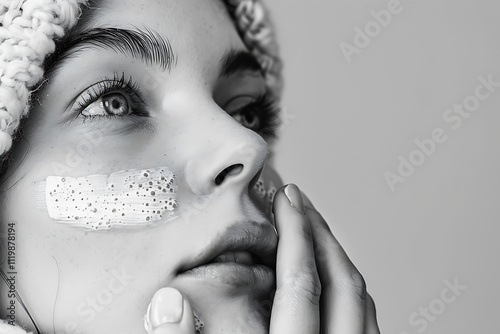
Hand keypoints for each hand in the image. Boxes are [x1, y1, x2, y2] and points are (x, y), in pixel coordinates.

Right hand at [144, 184, 380, 333]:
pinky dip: (350, 289)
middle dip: (321, 234)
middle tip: (301, 203)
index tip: (288, 199)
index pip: (302, 283)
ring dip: (339, 258)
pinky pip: (367, 321)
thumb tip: (167, 304)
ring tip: (316, 231)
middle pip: (342, 283)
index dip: (296, 234)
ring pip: (362, 301)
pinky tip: (332, 280)